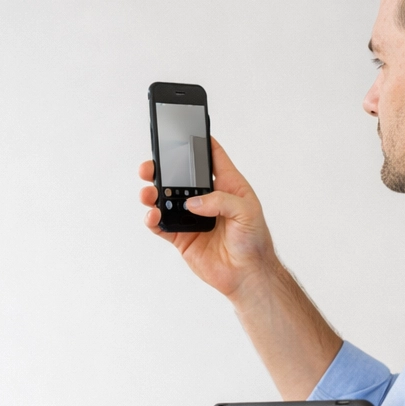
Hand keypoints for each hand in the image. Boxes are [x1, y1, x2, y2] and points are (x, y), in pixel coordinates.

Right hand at [139, 139, 280, 299]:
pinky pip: (161, 225)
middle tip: (151, 167)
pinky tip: (152, 216)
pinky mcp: (182, 237)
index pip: (212, 157)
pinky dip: (153, 219)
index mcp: (227, 186)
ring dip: (153, 193)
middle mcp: (207, 199)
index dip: (200, 142)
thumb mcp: (247, 212)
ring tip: (149, 193)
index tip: (185, 130)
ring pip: (165, 199)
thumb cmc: (255, 242)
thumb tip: (192, 203)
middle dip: (163, 168)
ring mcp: (192, 217)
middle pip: (180, 176)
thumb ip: (221, 201)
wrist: (248, 276)